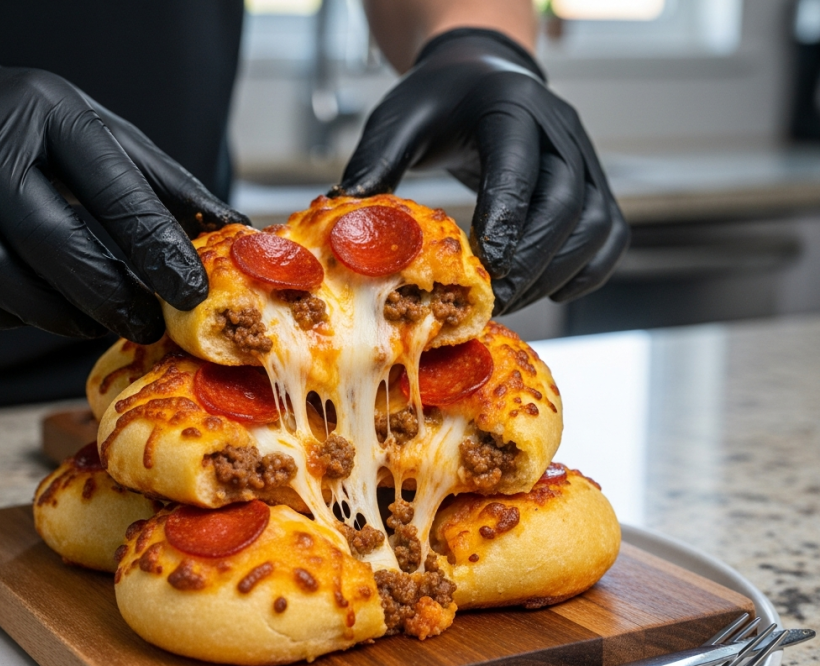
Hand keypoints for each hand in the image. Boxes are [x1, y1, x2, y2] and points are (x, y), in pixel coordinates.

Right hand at [0, 57, 247, 341]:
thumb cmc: (40, 127)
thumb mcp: (105, 137)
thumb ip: (165, 186)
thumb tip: (233, 230)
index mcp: (47, 110)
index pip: (115, 193)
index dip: (158, 252)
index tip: (192, 293)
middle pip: (53, 243)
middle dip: (109, 296)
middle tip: (146, 325)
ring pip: (2, 277)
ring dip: (61, 313)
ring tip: (99, 321)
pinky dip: (16, 313)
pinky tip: (48, 308)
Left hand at [333, 29, 628, 313]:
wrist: (482, 79)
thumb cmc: (438, 102)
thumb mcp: (400, 119)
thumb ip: (376, 162)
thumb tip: (342, 212)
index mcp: (510, 108)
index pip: (518, 168)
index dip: (506, 221)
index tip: (483, 267)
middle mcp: (559, 131)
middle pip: (565, 206)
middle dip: (528, 263)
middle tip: (492, 301)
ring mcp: (585, 158)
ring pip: (595, 225)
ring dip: (556, 273)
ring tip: (514, 300)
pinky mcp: (595, 185)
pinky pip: (610, 234)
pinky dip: (588, 270)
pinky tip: (551, 289)